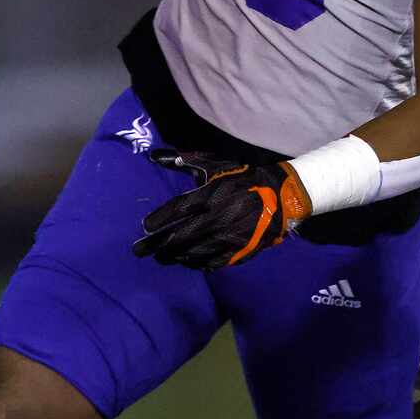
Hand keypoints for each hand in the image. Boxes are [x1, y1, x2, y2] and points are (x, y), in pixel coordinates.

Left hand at [132, 151, 312, 269]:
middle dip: (156, 246)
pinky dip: (195, 263)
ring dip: (173, 257)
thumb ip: (183, 160)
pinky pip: (211, 262)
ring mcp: (227, 238)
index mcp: (210, 196)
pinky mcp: (237, 251)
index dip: (159, 220)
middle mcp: (216, 219)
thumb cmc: (241, 178)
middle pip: (179, 237)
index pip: (177, 210)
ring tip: (161, 258)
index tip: (145, 226)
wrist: (279, 196)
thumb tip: (153, 155)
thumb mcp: (213, 165)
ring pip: (192, 253)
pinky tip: (186, 261)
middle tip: (140, 251)